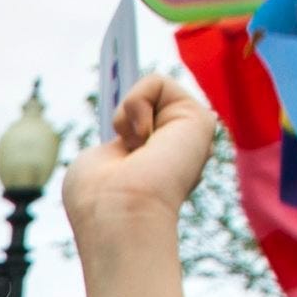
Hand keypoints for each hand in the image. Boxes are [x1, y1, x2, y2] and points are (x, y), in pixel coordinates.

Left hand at [62, 75, 220, 240]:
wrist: (118, 215)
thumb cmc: (97, 199)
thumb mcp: (95, 163)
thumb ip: (114, 145)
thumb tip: (133, 128)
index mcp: (155, 166)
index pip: (140, 127)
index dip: (123, 118)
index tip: (114, 130)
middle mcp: (177, 152)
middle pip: (146, 105)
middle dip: (124, 117)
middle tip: (126, 153)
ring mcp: (191, 137)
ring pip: (152, 91)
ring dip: (128, 113)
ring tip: (134, 146)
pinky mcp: (200, 120)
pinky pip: (157, 81)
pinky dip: (136, 102)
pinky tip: (142, 137)